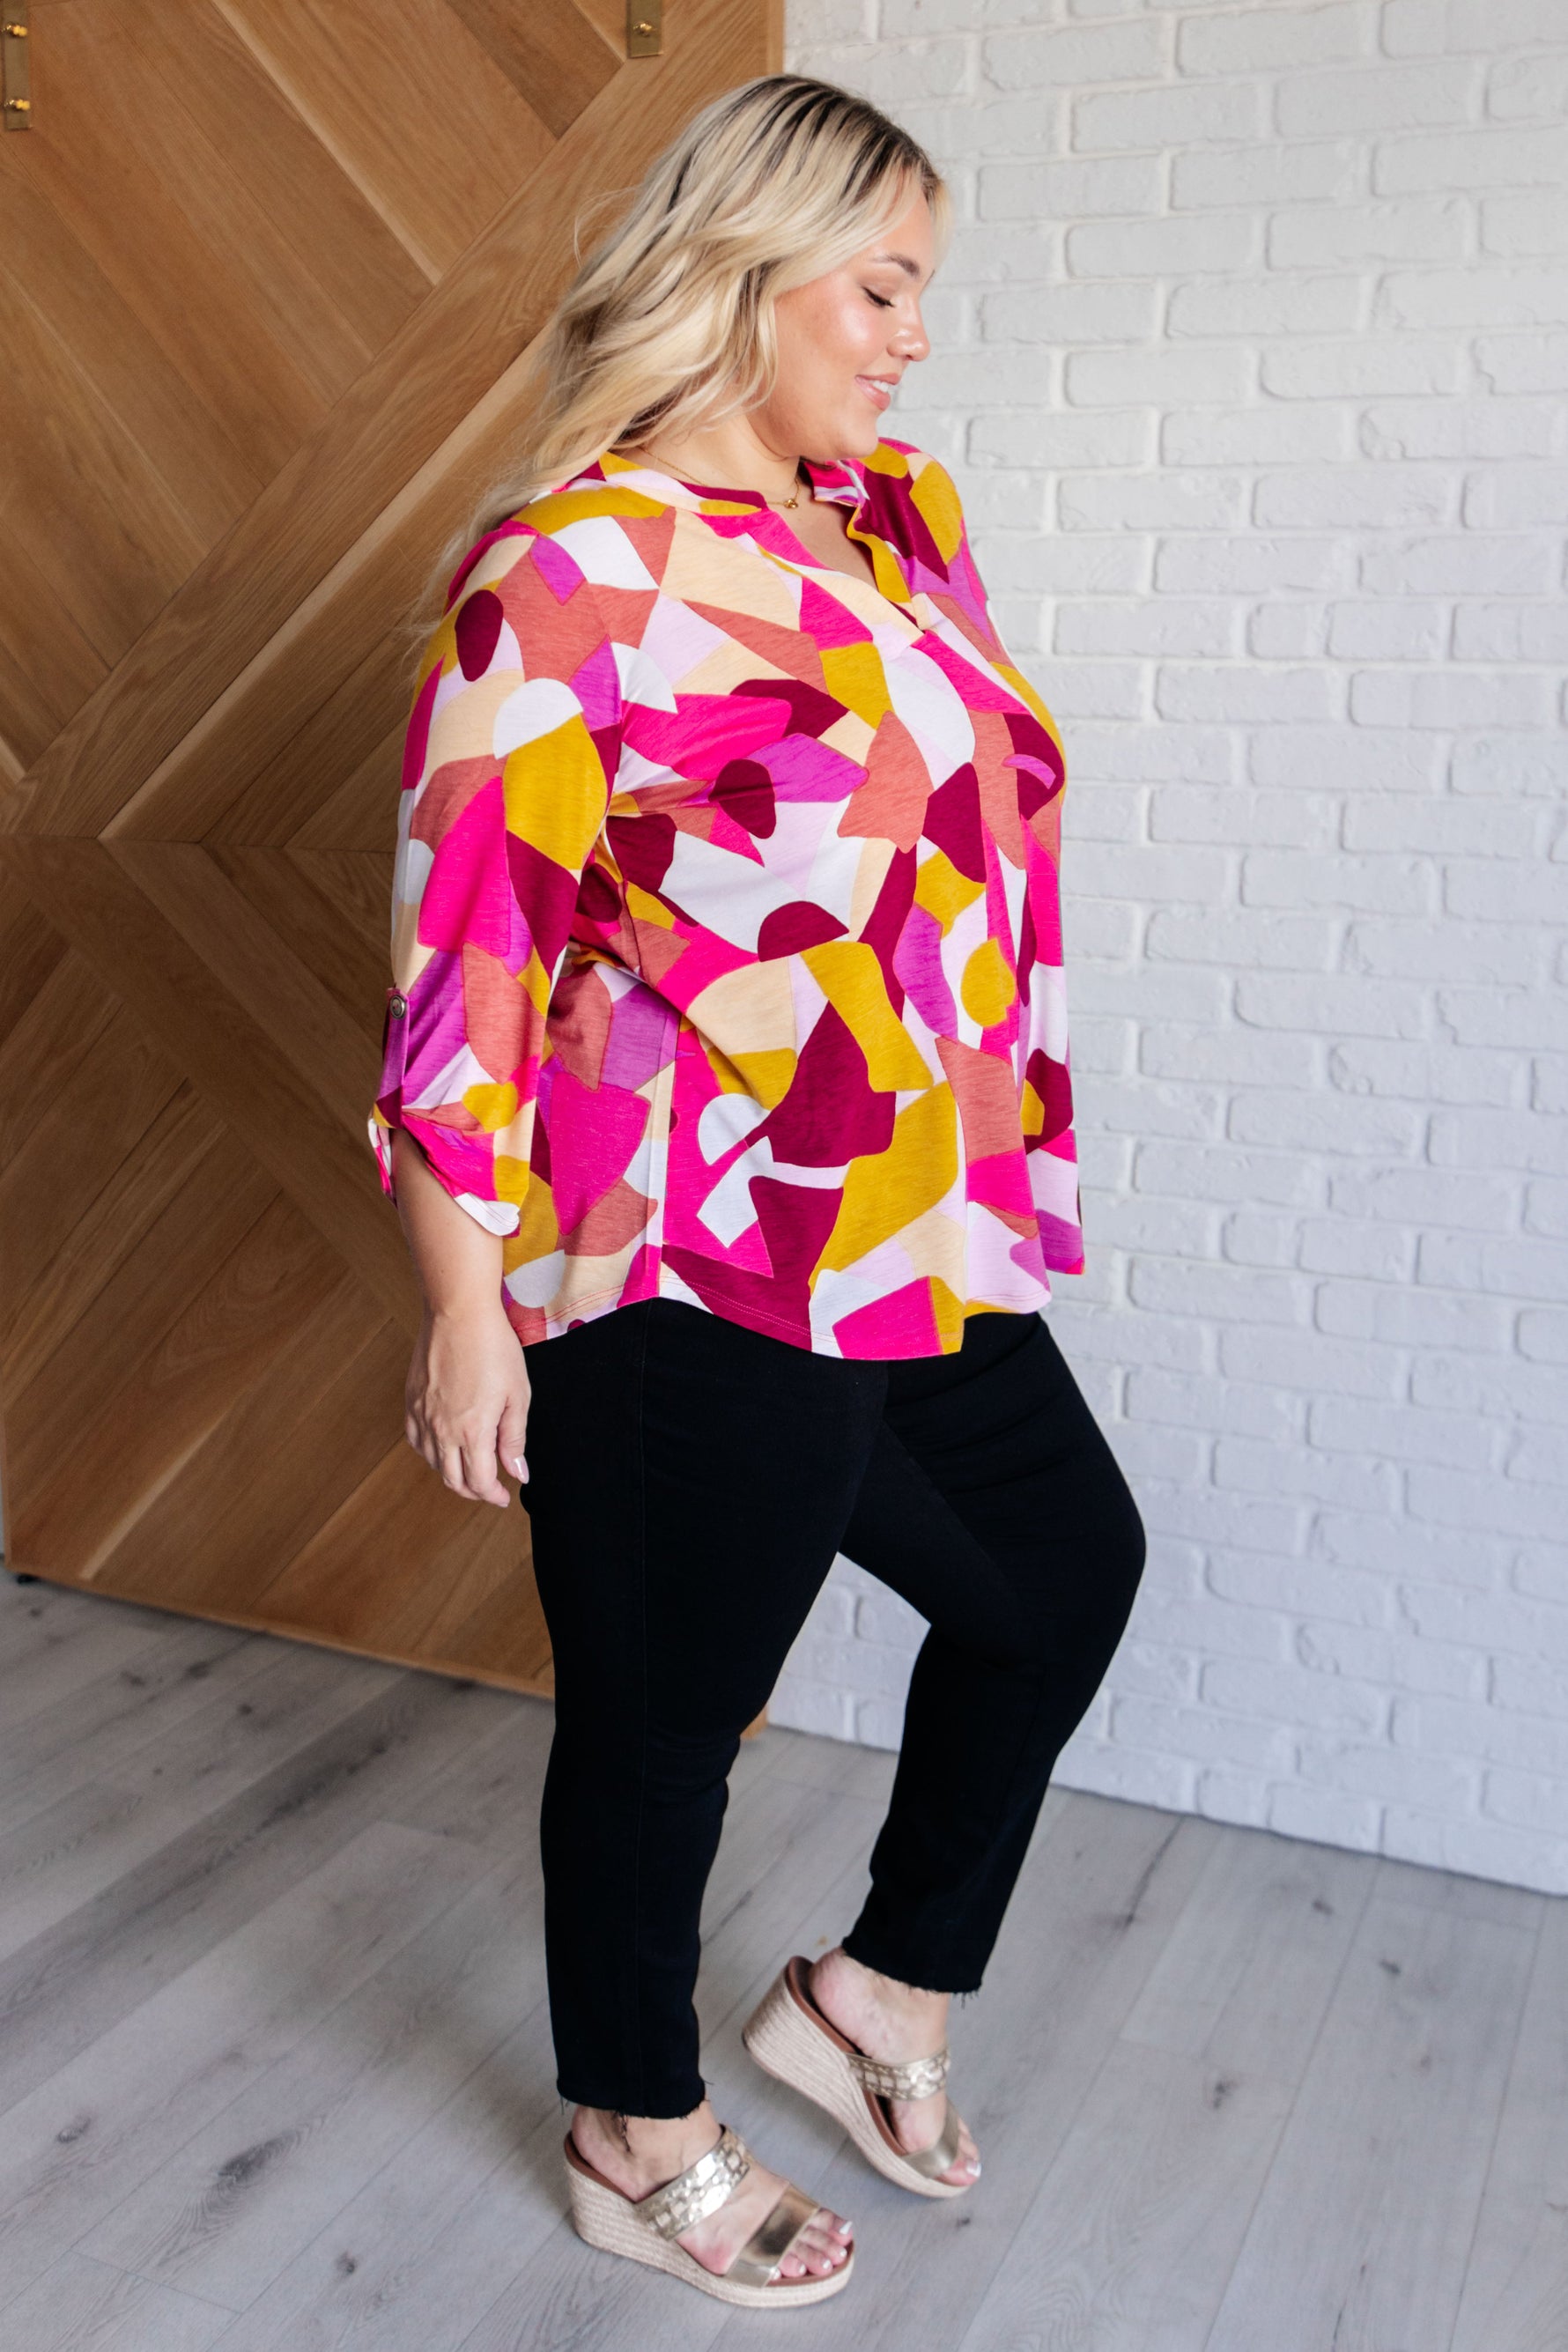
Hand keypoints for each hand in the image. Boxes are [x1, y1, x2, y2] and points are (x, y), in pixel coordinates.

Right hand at [404, 1300, 530, 1506]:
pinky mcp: (411, 1402)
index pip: (479, 1482)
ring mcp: (422, 1416)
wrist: (458, 1313)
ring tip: (471, 1469)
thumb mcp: (517, 1395)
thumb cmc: (493, 1348)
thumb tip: (517, 1472)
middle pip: (453, 1480)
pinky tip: (443, 1448)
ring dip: (453, 1474)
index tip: (503, 1497)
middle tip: (489, 1490)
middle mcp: (442, 1430)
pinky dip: (431, 1453)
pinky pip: (416, 1441)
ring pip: (433, 1463)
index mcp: (472, 1431)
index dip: (492, 1495)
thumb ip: (514, 1439)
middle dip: (474, 1492)